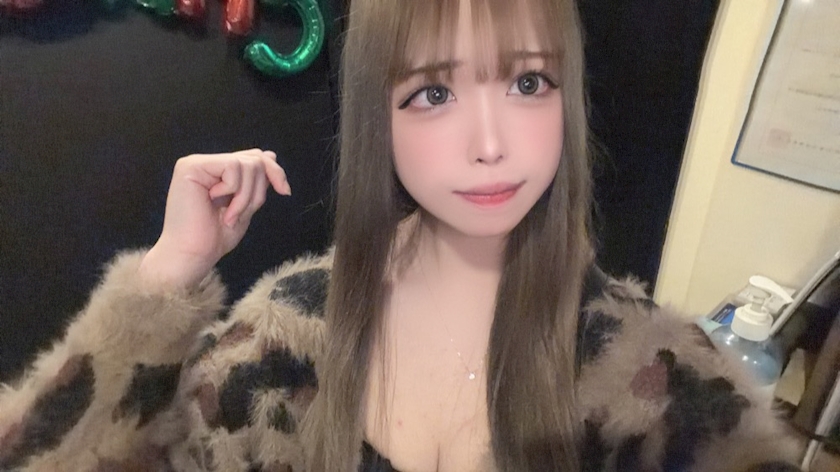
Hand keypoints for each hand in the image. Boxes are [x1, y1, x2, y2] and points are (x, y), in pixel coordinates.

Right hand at [139, 149, 289, 288]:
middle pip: (255, 158)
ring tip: (229, 215)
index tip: (285, 192)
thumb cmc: (215, 237)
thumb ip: (255, 182)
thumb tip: (271, 156)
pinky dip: (233, 191)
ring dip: (245, 196)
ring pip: (247, 164)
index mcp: (218, 172)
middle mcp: (207, 163)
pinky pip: (232, 167)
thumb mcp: (245, 205)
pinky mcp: (191, 166)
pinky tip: (216, 205)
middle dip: (258, 190)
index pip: (255, 157)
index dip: (274, 172)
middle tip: (242, 214)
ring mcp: (197, 163)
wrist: (193, 255)